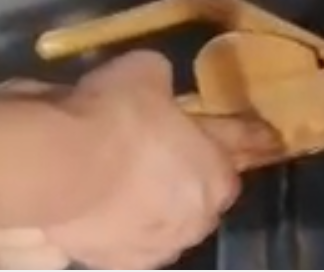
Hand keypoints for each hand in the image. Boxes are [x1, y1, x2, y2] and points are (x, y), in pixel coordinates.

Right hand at [47, 51, 282, 268]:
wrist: (59, 167)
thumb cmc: (115, 115)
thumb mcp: (146, 70)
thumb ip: (162, 82)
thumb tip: (157, 85)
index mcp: (217, 174)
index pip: (243, 151)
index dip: (248, 138)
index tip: (264, 136)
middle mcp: (197, 219)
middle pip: (204, 195)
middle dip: (192, 177)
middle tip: (165, 153)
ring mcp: (158, 248)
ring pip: (166, 224)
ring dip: (156, 207)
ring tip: (125, 183)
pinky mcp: (118, 263)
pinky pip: (127, 241)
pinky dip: (119, 226)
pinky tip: (100, 207)